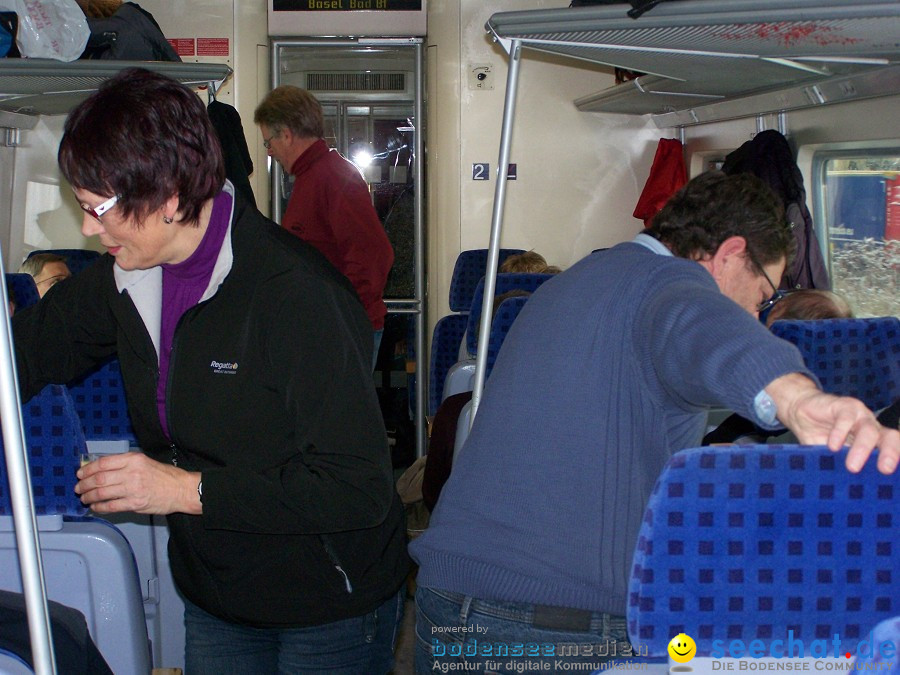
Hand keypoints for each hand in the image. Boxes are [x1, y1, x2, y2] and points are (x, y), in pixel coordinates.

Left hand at [75, 451, 201, 514]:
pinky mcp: (135, 504)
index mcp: (134, 460)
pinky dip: (99, 507)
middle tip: (79, 488)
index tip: (80, 474)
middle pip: (99, 479)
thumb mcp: (145, 462)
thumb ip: (125, 464)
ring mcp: (133, 489)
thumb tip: (101, 470)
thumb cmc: (165, 476)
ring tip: (84, 498)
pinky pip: (111, 506)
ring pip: (102, 493)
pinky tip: (95, 507)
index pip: (103, 463)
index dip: (87, 469)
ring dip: (89, 497)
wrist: (181, 489)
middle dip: (84, 484)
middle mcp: (132, 473)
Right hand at [767, 373, 899, 474]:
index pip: (893, 449)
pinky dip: (840, 432)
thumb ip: (842, 467)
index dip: (896, 460)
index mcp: (875, 441)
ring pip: (869, 430)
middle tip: (884, 470)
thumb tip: (847, 491)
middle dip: (890, 453)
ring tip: (852, 467)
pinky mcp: (842, 406)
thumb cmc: (819, 437)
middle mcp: (871, 427)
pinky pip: (846, 418)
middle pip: (889, 438)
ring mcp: (858, 415)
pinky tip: (832, 446)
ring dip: (862, 449)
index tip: (891, 477)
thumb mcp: (832, 457)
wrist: (799, 412)